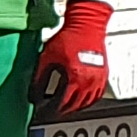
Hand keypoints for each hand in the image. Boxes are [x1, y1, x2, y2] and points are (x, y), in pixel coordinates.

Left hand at [36, 0, 112, 114]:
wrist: (86, 25)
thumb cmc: (67, 38)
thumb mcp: (47, 59)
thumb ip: (39, 79)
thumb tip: (32, 95)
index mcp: (74, 78)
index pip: (61, 102)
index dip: (49, 109)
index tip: (41, 112)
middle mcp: (89, 81)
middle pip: (74, 105)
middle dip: (60, 111)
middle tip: (49, 112)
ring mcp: (98, 79)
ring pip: (86, 103)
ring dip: (73, 108)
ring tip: (61, 108)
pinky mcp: (103, 75)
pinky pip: (96, 95)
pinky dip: (86, 101)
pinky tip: (78, 100)